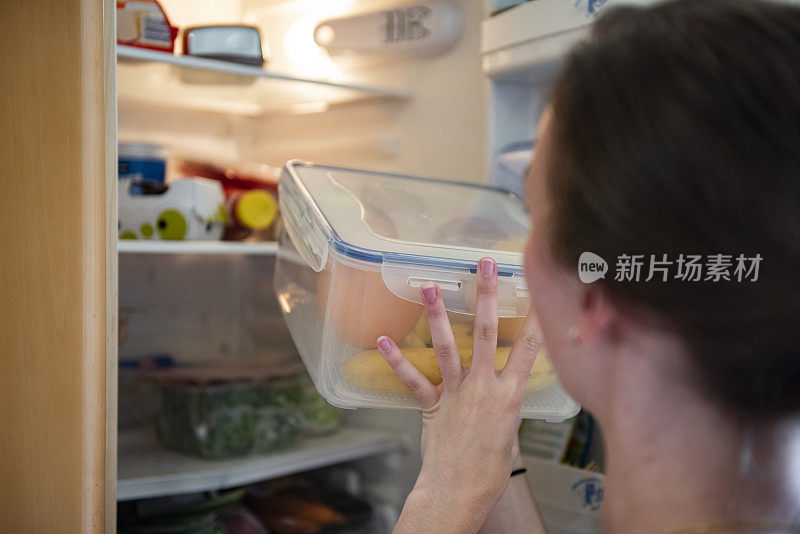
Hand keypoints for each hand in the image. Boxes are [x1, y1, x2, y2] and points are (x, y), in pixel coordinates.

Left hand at [376, 257, 542, 533]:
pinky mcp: (432, 405)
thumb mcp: (510, 437)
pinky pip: (414, 379)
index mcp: (510, 396)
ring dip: (437, 315)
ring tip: (429, 287)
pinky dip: (398, 360)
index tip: (537, 290)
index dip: (534, 319)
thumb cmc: (489, 473)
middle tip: (484, 265)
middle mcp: (484, 388)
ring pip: (448, 346)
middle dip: (486, 296)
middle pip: (487, 334)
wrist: (459, 493)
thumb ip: (506, 411)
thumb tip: (503, 400)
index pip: (528, 351)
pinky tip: (384, 340)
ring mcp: (456, 393)